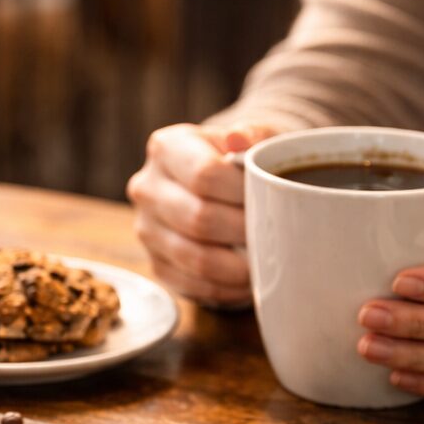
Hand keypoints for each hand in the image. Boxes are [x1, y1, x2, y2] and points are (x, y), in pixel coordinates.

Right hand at [126, 123, 277, 306]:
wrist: (222, 185)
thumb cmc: (243, 162)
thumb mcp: (254, 138)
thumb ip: (255, 135)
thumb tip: (240, 138)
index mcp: (166, 147)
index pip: (204, 175)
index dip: (243, 193)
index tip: (274, 199)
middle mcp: (147, 187)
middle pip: (199, 219)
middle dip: (245, 231)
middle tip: (276, 234)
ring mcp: (146, 229)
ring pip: (195, 257)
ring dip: (239, 266)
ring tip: (268, 261)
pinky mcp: (156, 263)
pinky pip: (192, 285)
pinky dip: (227, 288)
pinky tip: (250, 280)